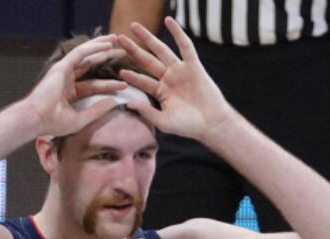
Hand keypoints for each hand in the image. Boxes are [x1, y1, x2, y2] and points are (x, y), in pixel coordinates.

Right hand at [23, 34, 128, 137]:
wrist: (36, 119)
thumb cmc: (54, 123)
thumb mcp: (81, 119)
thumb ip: (97, 110)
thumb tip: (114, 103)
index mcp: (70, 92)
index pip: (94, 85)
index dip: (110, 84)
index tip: (125, 85)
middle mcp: (67, 79)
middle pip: (91, 65)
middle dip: (107, 57)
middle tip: (123, 52)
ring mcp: (64, 71)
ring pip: (86, 54)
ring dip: (101, 46)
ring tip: (117, 40)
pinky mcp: (62, 66)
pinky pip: (80, 53)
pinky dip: (94, 47)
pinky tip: (107, 44)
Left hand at [117, 18, 234, 141]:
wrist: (212, 124)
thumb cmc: (189, 126)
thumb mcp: (165, 122)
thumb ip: (147, 112)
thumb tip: (128, 103)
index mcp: (162, 92)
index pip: (143, 81)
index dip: (131, 76)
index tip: (118, 71)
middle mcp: (169, 79)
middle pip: (147, 60)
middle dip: (133, 49)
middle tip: (118, 38)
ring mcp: (180, 71)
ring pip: (161, 50)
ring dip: (148, 38)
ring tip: (133, 26)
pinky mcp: (193, 66)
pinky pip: (185, 47)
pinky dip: (178, 33)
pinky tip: (169, 21)